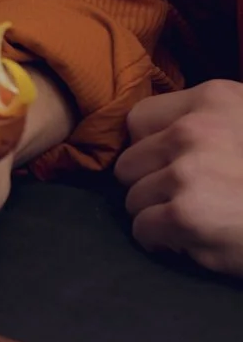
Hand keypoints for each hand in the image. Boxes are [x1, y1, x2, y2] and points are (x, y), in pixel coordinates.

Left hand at [116, 82, 242, 273]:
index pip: (138, 119)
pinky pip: (143, 228)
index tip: (169, 165)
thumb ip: (209, 121)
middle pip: (129, 162)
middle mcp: (193, 129)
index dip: (149, 148)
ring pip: (133, 198)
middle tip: (187, 199)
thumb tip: (156, 140)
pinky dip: (163, 241)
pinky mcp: (184, 214)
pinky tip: (194, 239)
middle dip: (151, 185)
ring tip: (199, 218)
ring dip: (159, 215)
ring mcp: (187, 172)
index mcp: (212, 99)